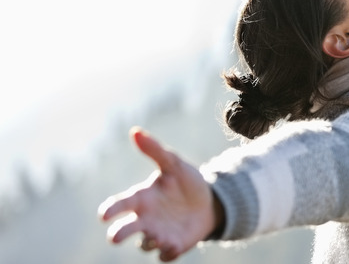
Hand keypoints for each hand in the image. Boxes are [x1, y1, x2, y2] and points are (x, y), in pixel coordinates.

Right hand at [98, 127, 220, 261]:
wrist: (210, 201)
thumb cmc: (186, 182)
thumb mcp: (174, 164)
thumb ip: (155, 150)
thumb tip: (135, 131)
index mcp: (142, 198)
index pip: (120, 205)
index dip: (110, 210)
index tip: (104, 215)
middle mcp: (145, 219)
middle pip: (125, 230)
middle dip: (119, 234)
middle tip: (114, 237)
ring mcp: (158, 234)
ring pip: (145, 244)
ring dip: (149, 241)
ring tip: (158, 236)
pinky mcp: (172, 246)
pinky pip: (165, 255)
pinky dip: (167, 252)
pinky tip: (174, 245)